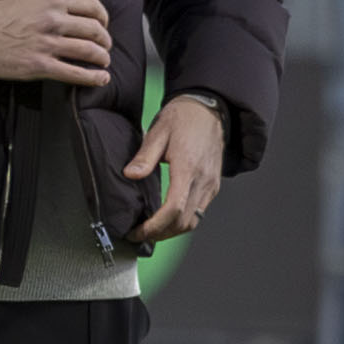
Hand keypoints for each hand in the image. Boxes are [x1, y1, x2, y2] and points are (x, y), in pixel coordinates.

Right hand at [0, 0, 112, 86]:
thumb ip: (51, 3)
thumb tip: (72, 9)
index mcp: (51, 0)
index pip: (91, 5)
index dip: (103, 17)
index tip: (104, 24)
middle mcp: (53, 20)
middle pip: (94, 29)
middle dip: (105, 40)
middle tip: (105, 47)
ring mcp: (47, 44)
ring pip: (89, 51)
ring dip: (102, 58)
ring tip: (104, 62)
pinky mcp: (40, 66)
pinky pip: (74, 73)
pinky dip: (93, 77)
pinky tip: (101, 78)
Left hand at [127, 94, 226, 242]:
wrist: (208, 109)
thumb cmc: (182, 118)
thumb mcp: (158, 132)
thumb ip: (144, 157)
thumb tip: (130, 175)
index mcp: (188, 167)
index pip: (173, 209)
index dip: (154, 226)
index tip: (138, 231)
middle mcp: (203, 180)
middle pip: (184, 222)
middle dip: (160, 234)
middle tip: (139, 234)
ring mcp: (211, 184)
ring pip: (194, 221)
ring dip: (172, 231)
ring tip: (151, 230)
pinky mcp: (213, 186)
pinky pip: (199, 212)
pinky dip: (182, 221)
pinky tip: (167, 218)